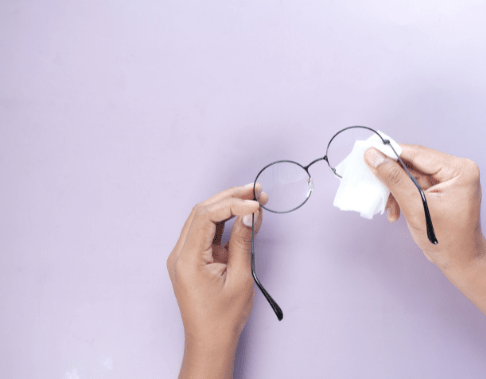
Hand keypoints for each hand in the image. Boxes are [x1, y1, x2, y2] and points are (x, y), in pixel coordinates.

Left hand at [167, 183, 267, 377]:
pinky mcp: (193, 258)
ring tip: (254, 199)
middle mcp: (180, 254)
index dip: (233, 204)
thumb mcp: (240, 278)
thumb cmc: (223, 317)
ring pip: (204, 219)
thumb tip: (250, 213)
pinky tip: (245, 216)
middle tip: (257, 191)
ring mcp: (185, 255)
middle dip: (231, 198)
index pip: (206, 216)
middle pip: (203, 212)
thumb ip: (244, 242)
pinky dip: (226, 222)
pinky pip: (208, 232)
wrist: (210, 341)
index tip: (257, 204)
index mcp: (187, 259)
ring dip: (228, 206)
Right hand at [364, 144, 485, 274]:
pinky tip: (395, 211)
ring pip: (411, 175)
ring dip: (395, 190)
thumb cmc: (447, 240)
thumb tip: (374, 157)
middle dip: (392, 177)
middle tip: (372, 182)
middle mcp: (457, 169)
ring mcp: (449, 179)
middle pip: (413, 163)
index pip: (418, 154)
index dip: (390, 153)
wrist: (462, 262)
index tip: (367, 153)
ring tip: (388, 207)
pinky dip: (402, 195)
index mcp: (459, 170)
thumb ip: (394, 180)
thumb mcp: (416, 208)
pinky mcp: (441, 189)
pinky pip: (415, 184)